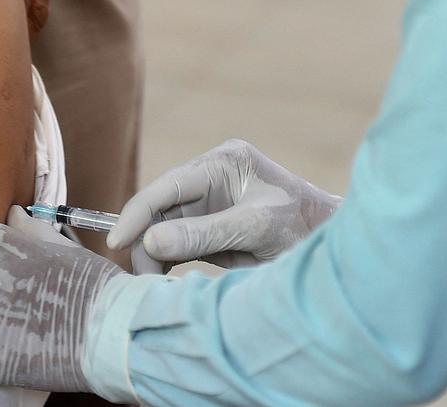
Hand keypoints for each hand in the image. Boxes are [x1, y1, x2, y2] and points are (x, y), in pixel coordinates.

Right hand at [107, 139, 341, 268]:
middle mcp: (211, 178)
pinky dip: (166, 262)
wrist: (329, 245)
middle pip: (161, 208)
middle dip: (146, 240)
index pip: (169, 185)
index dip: (139, 213)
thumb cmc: (302, 227)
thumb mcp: (255, 228)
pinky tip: (164, 279)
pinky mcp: (208, 227)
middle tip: (144, 278)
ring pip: (164, 228)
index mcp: (224, 162)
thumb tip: (151, 241)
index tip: (117, 242)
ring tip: (154, 284)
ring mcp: (209, 203)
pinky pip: (176, 243)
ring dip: (154, 255)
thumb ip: (205, 234)